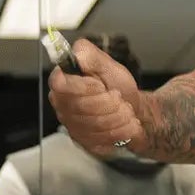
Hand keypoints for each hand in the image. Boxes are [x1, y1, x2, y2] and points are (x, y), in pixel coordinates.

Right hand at [49, 39, 144, 154]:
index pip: (60, 84)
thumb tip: (77, 52)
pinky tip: (128, 123)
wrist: (134, 111)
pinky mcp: (84, 142)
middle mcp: (62, 105)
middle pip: (81, 106)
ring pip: (95, 125)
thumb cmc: (117, 86)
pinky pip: (103, 139)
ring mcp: (72, 126)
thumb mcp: (108, 65)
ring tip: (127, 110)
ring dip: (119, 116)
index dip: (84, 86)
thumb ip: (91, 56)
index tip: (102, 85)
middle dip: (109, 102)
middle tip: (120, 97)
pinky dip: (122, 130)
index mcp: (62, 82)